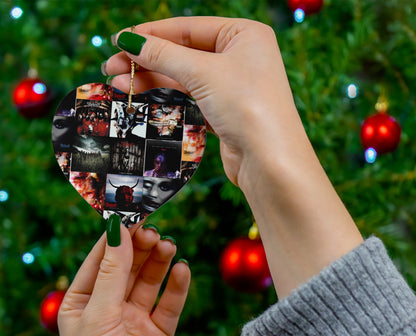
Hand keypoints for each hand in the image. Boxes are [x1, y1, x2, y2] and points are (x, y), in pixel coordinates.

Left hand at [58, 218, 189, 335]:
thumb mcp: (99, 315)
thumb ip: (112, 272)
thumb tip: (117, 229)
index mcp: (83, 303)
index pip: (101, 259)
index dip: (117, 237)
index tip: (133, 214)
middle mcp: (109, 309)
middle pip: (128, 267)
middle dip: (141, 247)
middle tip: (155, 232)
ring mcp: (135, 320)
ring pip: (150, 281)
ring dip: (160, 262)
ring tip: (169, 247)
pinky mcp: (159, 333)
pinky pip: (170, 303)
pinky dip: (177, 286)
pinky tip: (183, 270)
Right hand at [105, 17, 362, 298]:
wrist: (270, 161)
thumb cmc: (247, 106)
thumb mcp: (203, 72)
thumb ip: (164, 55)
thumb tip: (128, 40)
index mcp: (244, 35)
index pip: (188, 27)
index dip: (151, 34)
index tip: (119, 41)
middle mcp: (240, 57)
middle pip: (184, 53)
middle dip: (147, 60)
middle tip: (111, 67)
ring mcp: (232, 86)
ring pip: (184, 77)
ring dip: (151, 80)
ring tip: (118, 84)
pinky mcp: (224, 112)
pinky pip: (190, 98)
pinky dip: (166, 97)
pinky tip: (142, 97)